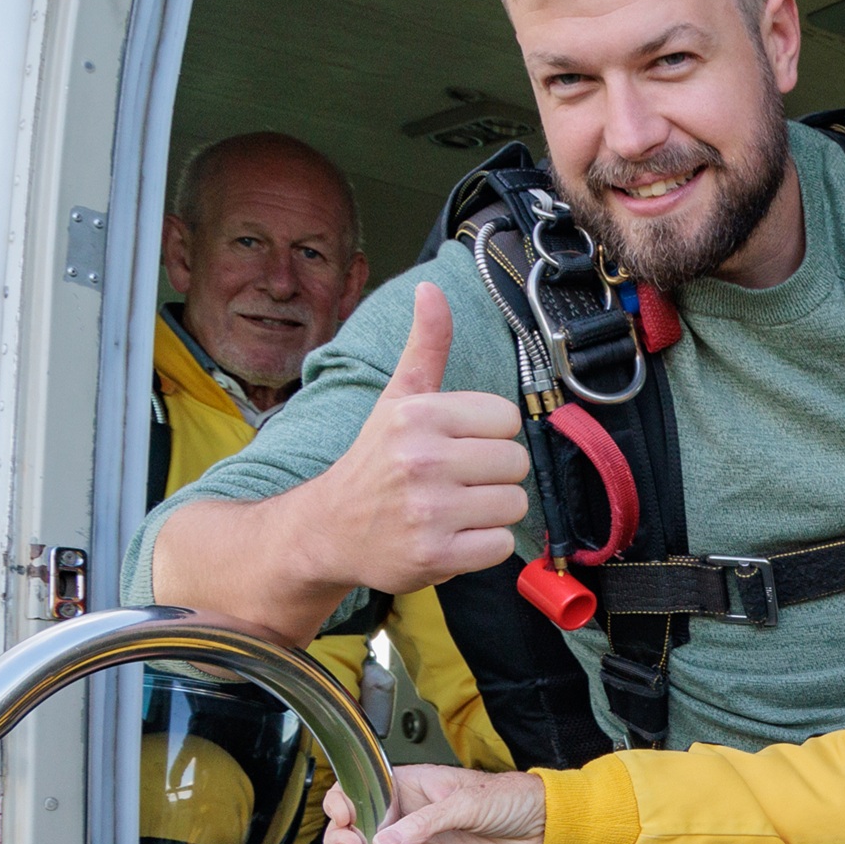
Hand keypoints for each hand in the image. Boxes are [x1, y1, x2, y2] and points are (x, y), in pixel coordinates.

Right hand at [302, 282, 529, 593]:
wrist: (328, 529)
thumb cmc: (374, 462)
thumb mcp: (397, 400)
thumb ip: (425, 346)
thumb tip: (431, 288)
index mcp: (418, 415)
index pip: (507, 418)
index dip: (488, 434)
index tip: (457, 445)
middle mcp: (422, 459)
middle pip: (516, 462)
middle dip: (492, 474)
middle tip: (455, 481)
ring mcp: (429, 511)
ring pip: (514, 503)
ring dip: (490, 511)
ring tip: (453, 509)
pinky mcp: (436, 556)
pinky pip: (500, 546)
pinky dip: (482, 546)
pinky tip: (452, 536)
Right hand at [323, 765, 548, 843]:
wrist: (541, 830)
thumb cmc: (510, 799)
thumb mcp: (466, 802)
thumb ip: (425, 821)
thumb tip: (386, 840)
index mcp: (410, 785)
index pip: (359, 790)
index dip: (343, 804)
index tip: (346, 819)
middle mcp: (405, 814)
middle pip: (354, 826)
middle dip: (342, 841)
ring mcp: (413, 843)